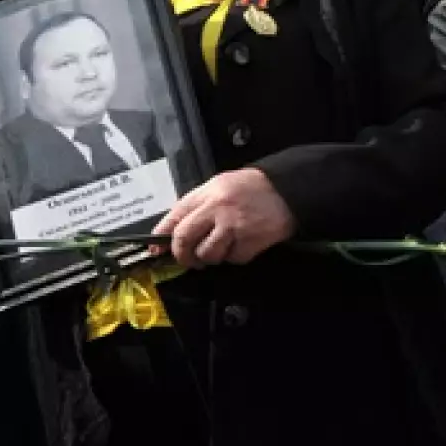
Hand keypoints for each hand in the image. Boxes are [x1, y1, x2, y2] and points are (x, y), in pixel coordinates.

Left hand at [153, 168, 296, 267]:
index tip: (157, 251)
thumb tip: (173, 230)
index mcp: (207, 193)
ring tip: (223, 247)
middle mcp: (217, 209)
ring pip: (207, 254)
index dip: (162, 237)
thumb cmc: (252, 188)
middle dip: (183, 255)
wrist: (288, 191)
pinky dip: (236, 256)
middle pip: (184, 239)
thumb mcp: (220, 185)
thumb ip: (198, 204)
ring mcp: (233, 226)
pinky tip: (244, 243)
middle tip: (189, 259)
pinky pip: (233, 259)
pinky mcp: (250, 241)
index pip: (175, 217)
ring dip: (212, 257)